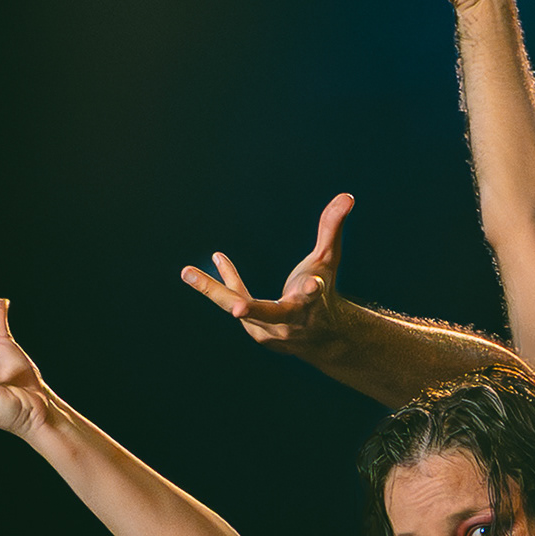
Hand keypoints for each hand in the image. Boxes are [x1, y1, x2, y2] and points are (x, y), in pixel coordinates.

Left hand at [183, 196, 353, 353]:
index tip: (314, 284)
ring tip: (187, 273)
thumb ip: (332, 229)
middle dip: (251, 310)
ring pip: (240, 308)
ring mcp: (270, 331)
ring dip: (214, 290)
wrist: (321, 339)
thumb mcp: (328, 261)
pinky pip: (236, 301)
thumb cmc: (323, 294)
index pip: (314, 295)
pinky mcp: (256, 333)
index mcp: (312, 303)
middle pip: (268, 314)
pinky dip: (225, 283)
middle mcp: (291, 322)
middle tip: (238, 309)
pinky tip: (217, 258)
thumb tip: (347, 196)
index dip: (313, 289)